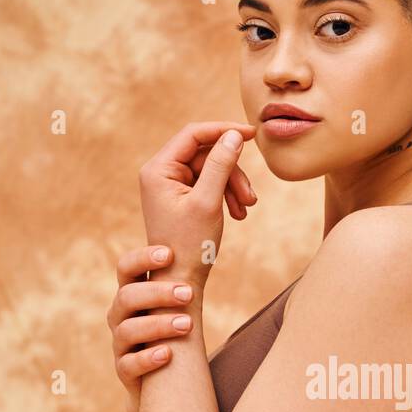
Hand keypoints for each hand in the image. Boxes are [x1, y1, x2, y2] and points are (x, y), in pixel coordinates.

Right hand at [107, 243, 200, 405]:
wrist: (165, 381)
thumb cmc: (175, 334)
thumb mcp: (177, 306)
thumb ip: (183, 281)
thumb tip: (209, 244)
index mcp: (131, 294)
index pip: (126, 268)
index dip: (143, 258)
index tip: (169, 254)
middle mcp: (120, 316)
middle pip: (127, 296)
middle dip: (158, 293)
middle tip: (190, 293)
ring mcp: (120, 344)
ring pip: (128, 330)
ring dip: (158, 325)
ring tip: (187, 325)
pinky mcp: (125, 372)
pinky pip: (128, 365)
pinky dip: (147, 358)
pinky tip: (168, 354)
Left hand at [138, 120, 257, 289]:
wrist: (180, 280)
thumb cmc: (190, 245)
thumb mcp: (208, 201)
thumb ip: (221, 165)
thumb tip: (234, 135)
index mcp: (158, 169)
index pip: (193, 134)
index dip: (224, 131)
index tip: (253, 135)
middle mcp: (160, 173)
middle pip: (205, 154)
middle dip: (231, 173)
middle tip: (251, 198)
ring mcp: (170, 185)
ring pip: (211, 170)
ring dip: (232, 187)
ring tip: (245, 210)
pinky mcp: (181, 197)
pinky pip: (209, 184)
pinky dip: (225, 196)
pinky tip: (237, 214)